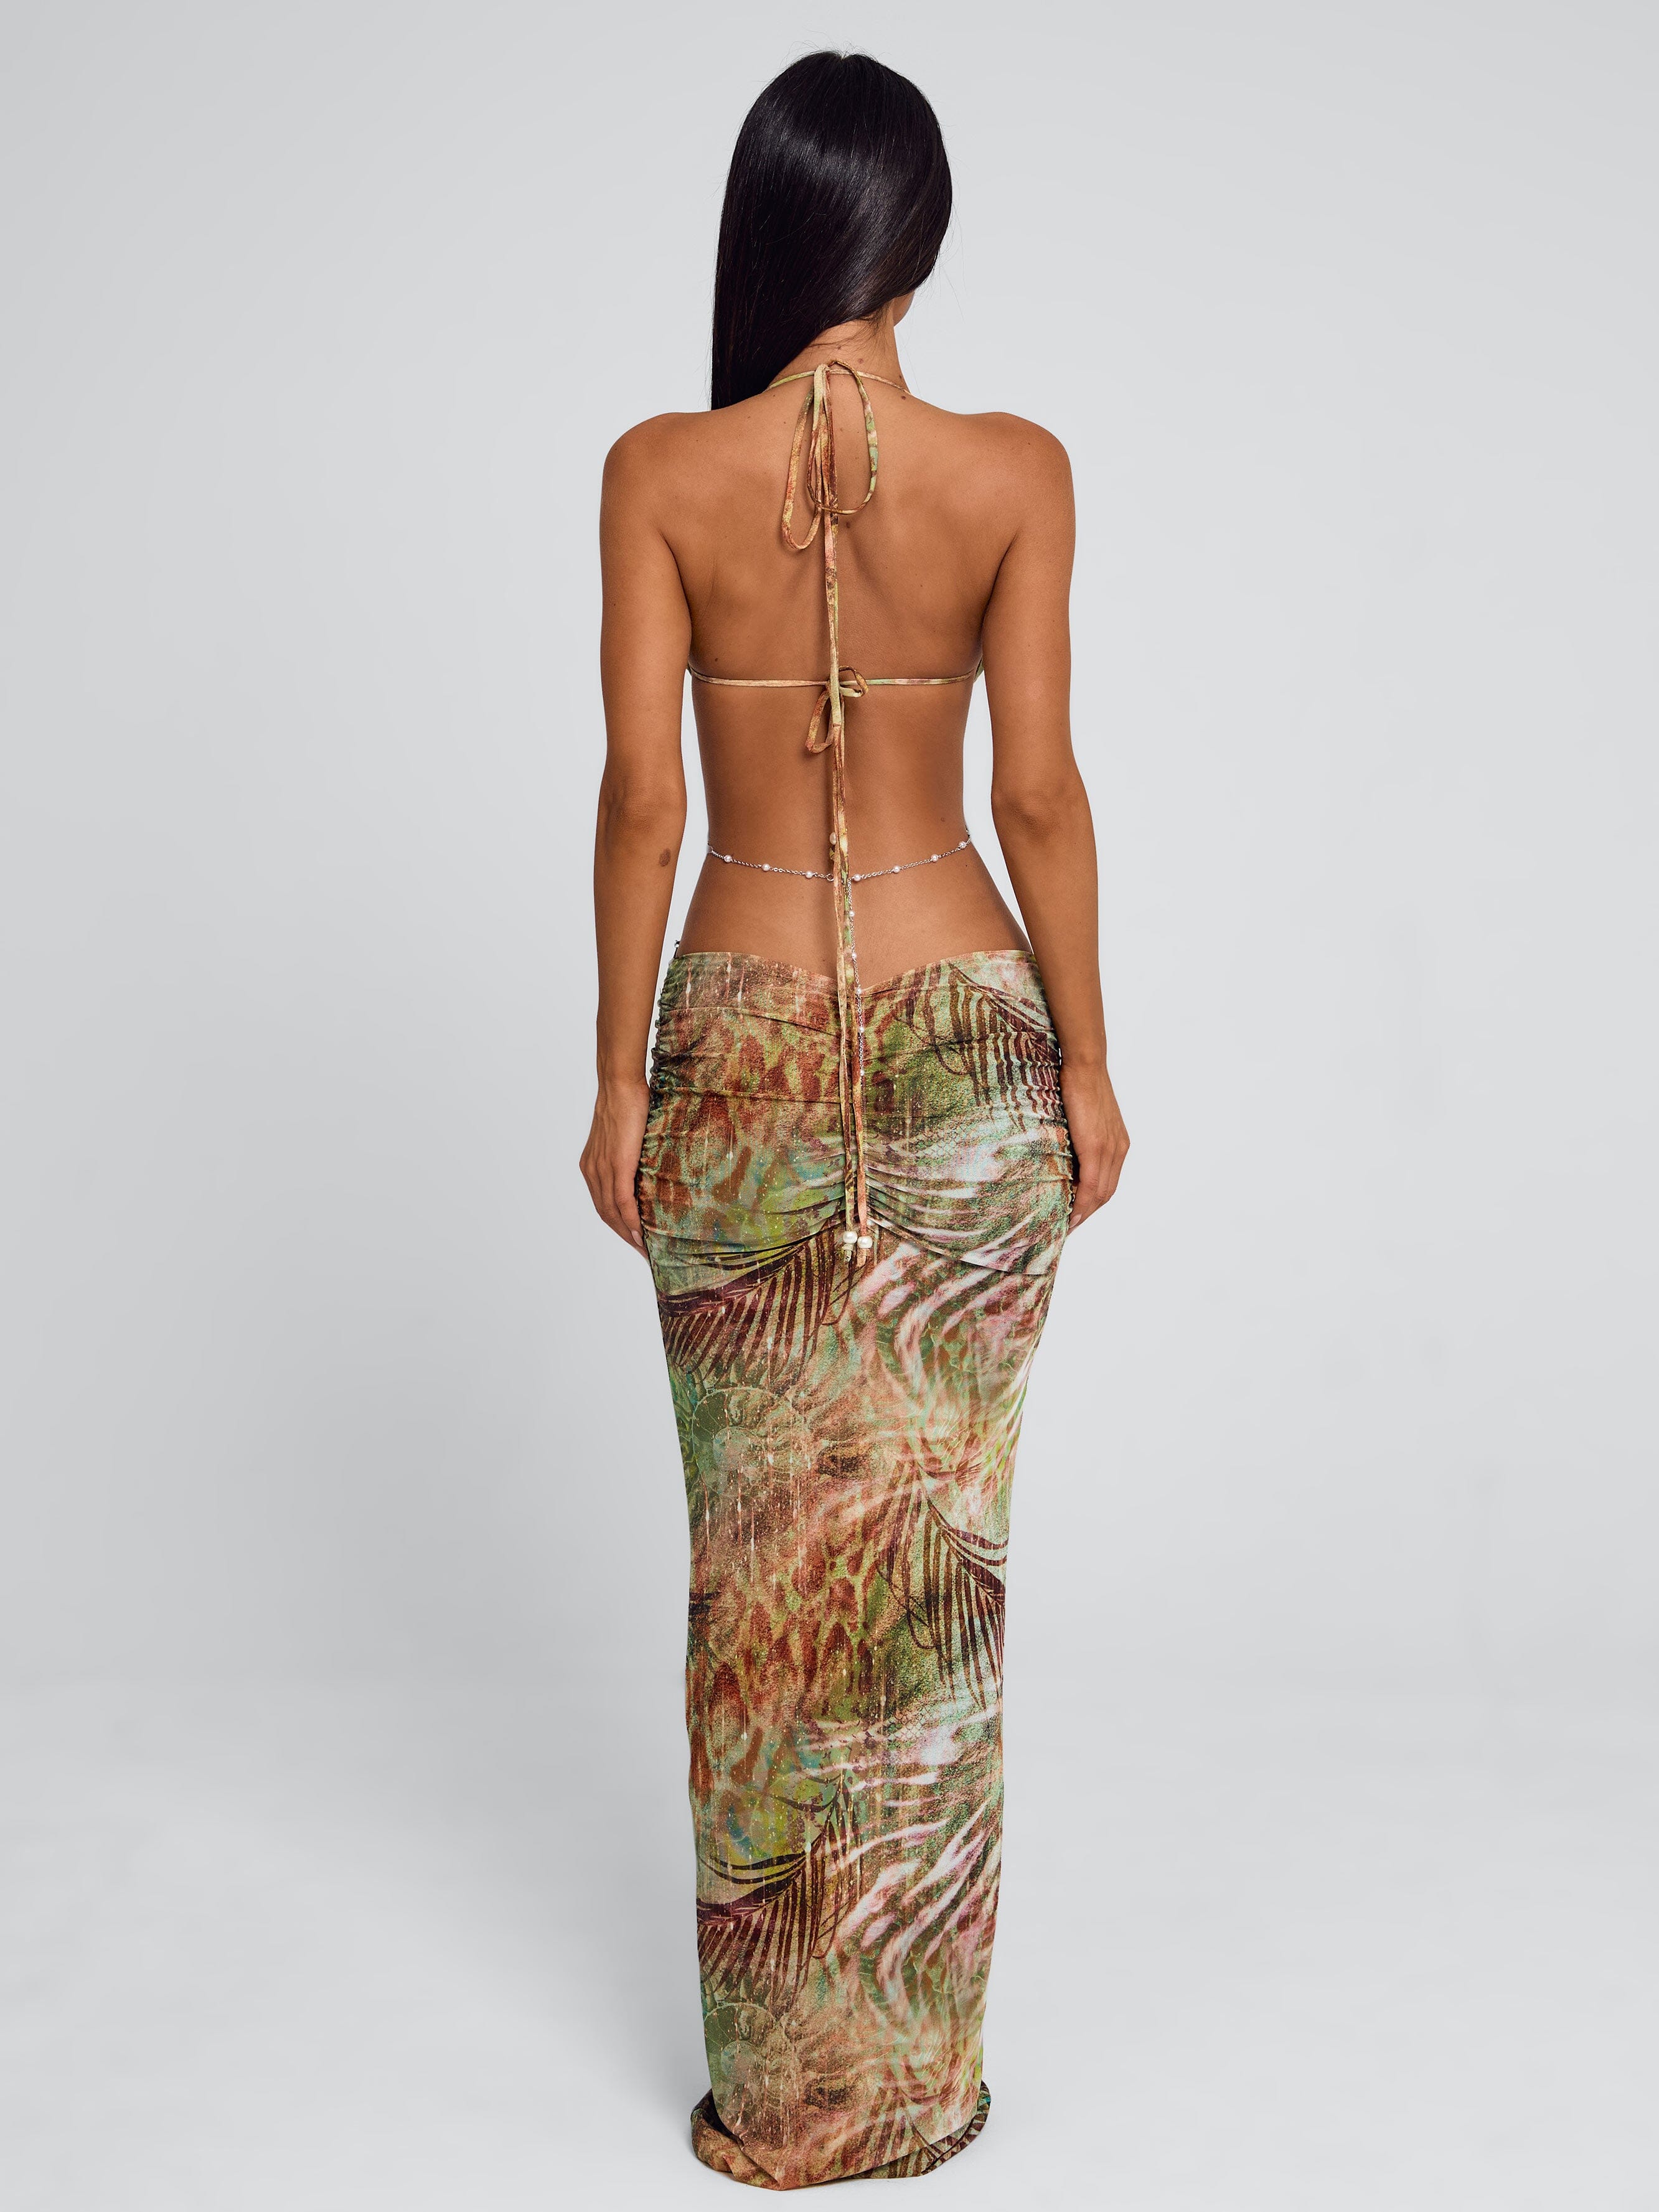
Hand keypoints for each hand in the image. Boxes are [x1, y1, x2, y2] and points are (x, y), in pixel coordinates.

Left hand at [580, 1076, 650, 1256]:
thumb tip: (648, 1163)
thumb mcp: (625, 1135)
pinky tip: (641, 1234)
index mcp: (592, 1166)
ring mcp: (602, 1169)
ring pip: (612, 1212)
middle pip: (606, 1214)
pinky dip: (631, 1220)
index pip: (603, 1204)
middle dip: (623, 1236)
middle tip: (643, 1253)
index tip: (634, 1239)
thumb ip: (629, 1153)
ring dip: (628, 1234)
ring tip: (645, 1250)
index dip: (617, 1224)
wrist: (619, 1084)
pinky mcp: (616, 1165)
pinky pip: (621, 1200)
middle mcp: (592, 1171)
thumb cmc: (627, 1102)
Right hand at [1061, 1061, 1129, 1230]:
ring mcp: (1110, 1149)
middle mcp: (1118, 1150)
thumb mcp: (1083, 1118)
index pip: (1108, 1183)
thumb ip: (1080, 1138)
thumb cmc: (1078, 1086)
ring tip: (1066, 1226)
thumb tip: (1062, 1154)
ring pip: (1101, 1193)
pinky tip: (1071, 1213)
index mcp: (1118, 1144)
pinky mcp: (1097, 1146)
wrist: (1085, 1065)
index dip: (1093, 1203)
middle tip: (1068, 1228)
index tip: (1076, 1216)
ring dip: (1084, 1213)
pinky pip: (1092, 1183)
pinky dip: (1082, 1202)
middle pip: (1106, 1194)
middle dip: (1088, 1214)